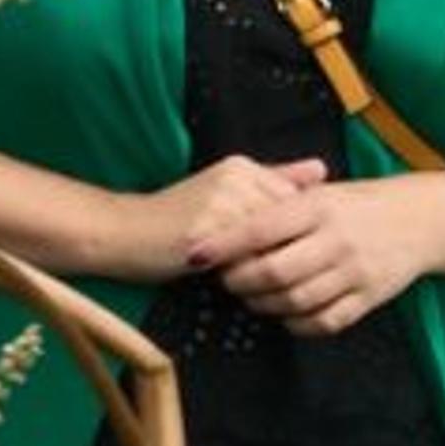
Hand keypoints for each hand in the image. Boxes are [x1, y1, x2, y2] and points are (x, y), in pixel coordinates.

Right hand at [120, 155, 329, 283]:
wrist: (123, 232)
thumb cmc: (175, 217)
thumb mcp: (225, 190)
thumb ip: (274, 178)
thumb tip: (321, 169)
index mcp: (242, 166)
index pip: (296, 203)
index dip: (289, 233)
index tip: (271, 246)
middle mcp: (236, 178)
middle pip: (288, 224)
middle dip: (281, 248)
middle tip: (258, 263)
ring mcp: (222, 204)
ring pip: (272, 243)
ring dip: (266, 263)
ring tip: (244, 271)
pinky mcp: (209, 232)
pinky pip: (248, 260)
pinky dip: (248, 274)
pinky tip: (233, 279)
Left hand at [195, 175, 437, 335]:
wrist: (422, 220)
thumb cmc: (358, 205)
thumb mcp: (321, 193)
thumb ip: (278, 204)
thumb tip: (222, 213)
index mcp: (319, 208)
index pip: (261, 228)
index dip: (224, 245)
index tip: (195, 254)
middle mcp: (337, 241)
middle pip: (275, 271)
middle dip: (240, 281)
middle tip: (224, 280)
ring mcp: (356, 272)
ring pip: (297, 300)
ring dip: (264, 304)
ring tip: (249, 297)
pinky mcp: (371, 298)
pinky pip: (327, 321)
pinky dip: (298, 324)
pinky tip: (284, 315)